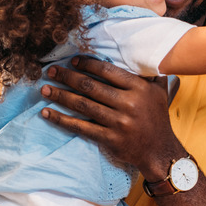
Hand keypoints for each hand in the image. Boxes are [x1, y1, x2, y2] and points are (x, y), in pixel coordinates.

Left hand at [40, 56, 180, 179]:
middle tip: (51, 71)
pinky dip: (62, 119)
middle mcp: (128, 103)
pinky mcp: (109, 138)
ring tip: (44, 89)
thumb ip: (153, 74)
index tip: (73, 61)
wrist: (159, 150)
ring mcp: (117, 122)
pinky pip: (81, 127)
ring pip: (83, 105)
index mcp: (139, 88)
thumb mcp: (161, 92)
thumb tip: (147, 55)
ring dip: (60, 96)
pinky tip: (48, 113)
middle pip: (91, 86)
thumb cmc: (157, 118)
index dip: (88, 65)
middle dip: (68, 77)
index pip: (108, 71)